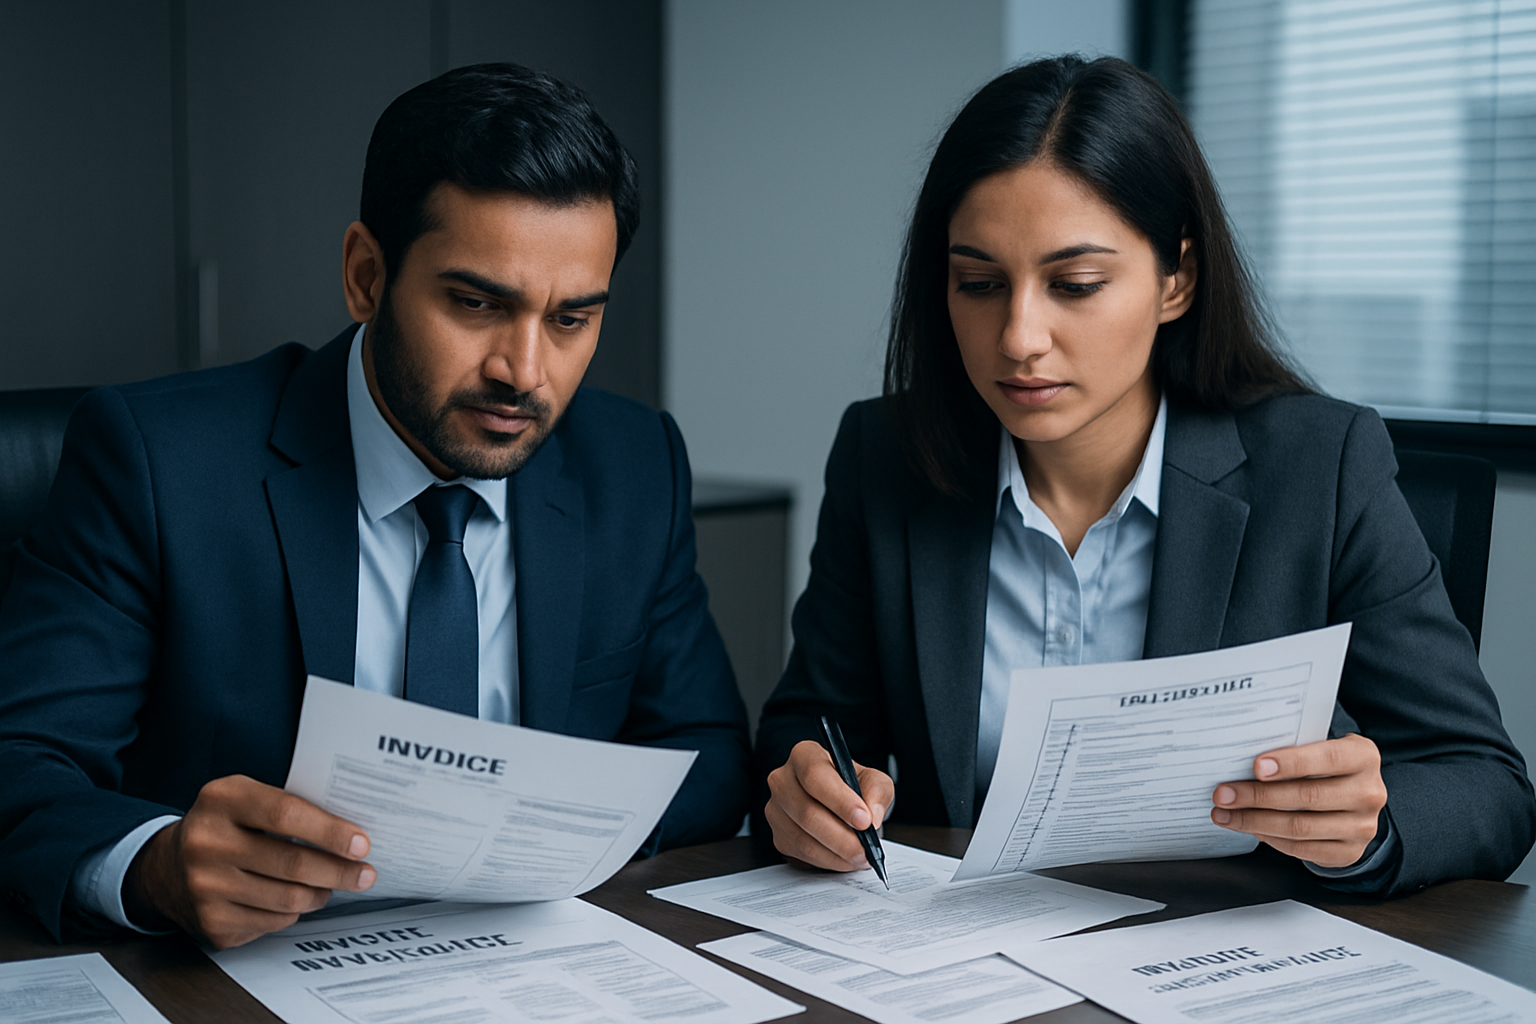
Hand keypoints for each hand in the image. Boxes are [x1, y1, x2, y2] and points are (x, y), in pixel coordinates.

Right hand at [124, 775, 375, 948]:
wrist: (166, 868)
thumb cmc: (226, 826)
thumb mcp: (246, 798)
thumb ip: (290, 806)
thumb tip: (351, 833)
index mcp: (222, 800)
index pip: (287, 815)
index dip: (330, 832)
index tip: (362, 843)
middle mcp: (207, 843)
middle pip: (293, 864)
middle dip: (340, 871)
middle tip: (366, 874)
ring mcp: (205, 887)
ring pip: (289, 899)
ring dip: (321, 893)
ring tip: (332, 885)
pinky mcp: (211, 922)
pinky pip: (273, 922)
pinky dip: (294, 912)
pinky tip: (294, 898)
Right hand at [765, 739, 894, 871]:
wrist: (838, 804)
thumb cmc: (852, 786)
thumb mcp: (873, 779)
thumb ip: (877, 790)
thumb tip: (871, 815)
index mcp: (804, 755)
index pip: (814, 775)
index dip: (839, 800)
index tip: (863, 820)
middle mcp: (783, 780)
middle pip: (806, 812)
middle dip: (841, 836)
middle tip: (865, 848)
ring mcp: (776, 810)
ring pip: (803, 838)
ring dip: (836, 853)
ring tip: (861, 856)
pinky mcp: (778, 836)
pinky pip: (801, 854)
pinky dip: (827, 861)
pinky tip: (845, 858)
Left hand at [1211, 734, 1387, 867]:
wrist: (1355, 799)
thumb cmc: (1326, 766)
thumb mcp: (1320, 748)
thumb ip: (1293, 748)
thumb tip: (1240, 757)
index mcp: (1363, 757)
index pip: (1328, 758)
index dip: (1291, 762)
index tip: (1256, 766)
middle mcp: (1369, 792)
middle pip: (1307, 796)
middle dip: (1258, 795)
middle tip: (1223, 794)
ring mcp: (1362, 826)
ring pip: (1300, 827)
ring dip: (1254, 821)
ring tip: (1224, 814)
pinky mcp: (1349, 852)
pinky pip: (1302, 848)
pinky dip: (1269, 838)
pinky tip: (1249, 828)